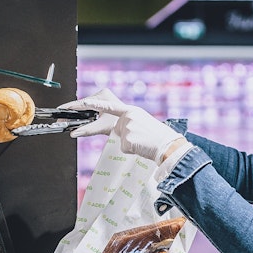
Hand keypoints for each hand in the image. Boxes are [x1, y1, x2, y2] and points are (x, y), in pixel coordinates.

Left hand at [59, 88, 183, 162]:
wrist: (167, 144)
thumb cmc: (156, 135)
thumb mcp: (142, 121)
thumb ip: (128, 121)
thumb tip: (118, 128)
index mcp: (131, 110)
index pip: (110, 107)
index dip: (96, 104)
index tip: (84, 102)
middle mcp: (127, 117)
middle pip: (116, 129)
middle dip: (126, 136)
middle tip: (141, 137)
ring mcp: (126, 129)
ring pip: (120, 140)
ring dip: (130, 144)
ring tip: (143, 142)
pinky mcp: (126, 141)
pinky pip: (123, 149)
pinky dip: (132, 151)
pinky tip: (141, 147)